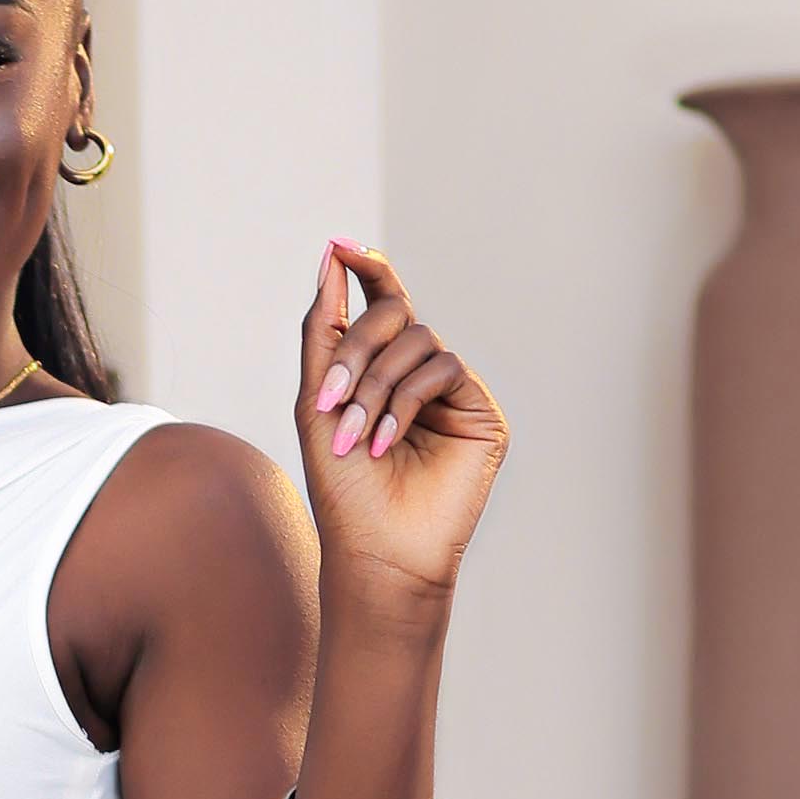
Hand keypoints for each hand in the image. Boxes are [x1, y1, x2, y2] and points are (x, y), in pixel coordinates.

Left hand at [298, 244, 506, 604]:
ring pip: (418, 339)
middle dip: (355, 350)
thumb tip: (333, 253)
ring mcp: (453, 392)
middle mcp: (418, 375)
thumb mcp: (318, 401)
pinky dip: (406, 400)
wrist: (376, 551)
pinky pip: (443, 368)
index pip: (382, 303)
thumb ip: (324, 329)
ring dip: (376, 384)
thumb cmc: (342, 488)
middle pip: (393, 314)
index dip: (367, 268)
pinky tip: (389, 442)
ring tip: (357, 436)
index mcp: (381, 370)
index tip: (340, 247)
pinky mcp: (481, 411)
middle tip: (330, 399)